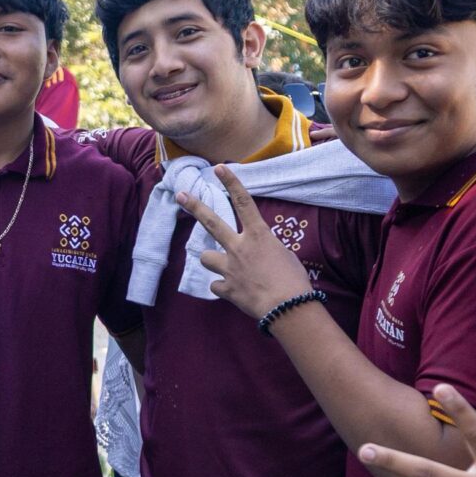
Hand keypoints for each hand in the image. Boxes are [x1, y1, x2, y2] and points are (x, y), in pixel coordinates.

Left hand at [177, 165, 314, 320]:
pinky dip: (223, 287)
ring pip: (206, 257)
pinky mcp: (226, 288)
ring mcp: (229, 267)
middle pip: (211, 222)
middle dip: (194, 207)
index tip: (219, 168)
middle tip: (181, 195)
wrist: (288, 307)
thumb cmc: (294, 280)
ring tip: (223, 266)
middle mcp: (239, 247)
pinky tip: (235, 291)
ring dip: (212, 260)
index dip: (231, 183)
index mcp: (258, 235)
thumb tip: (256, 253)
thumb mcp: (284, 255)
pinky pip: (216, 285)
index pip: (244, 202)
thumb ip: (265, 248)